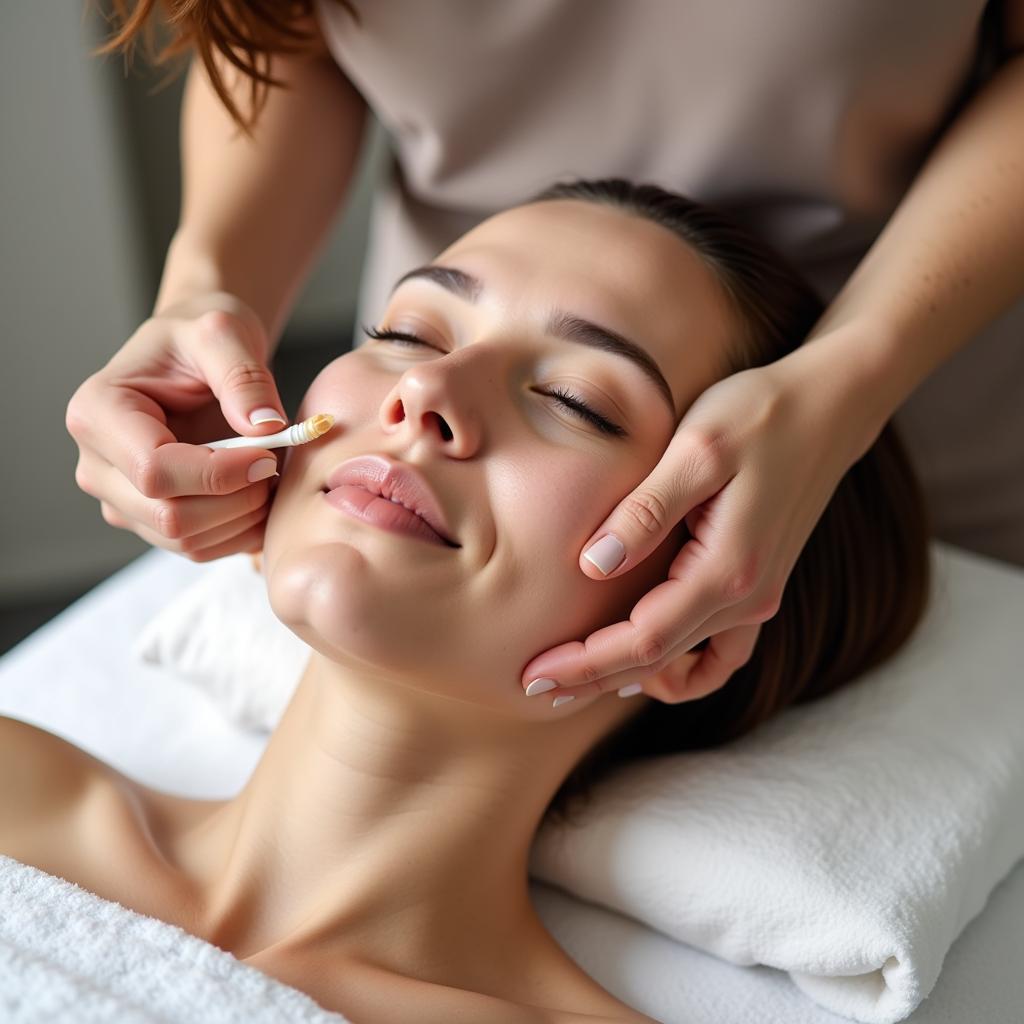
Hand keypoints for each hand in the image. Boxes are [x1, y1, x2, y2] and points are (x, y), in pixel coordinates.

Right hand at [67, 292, 289, 561]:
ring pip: (186, 541)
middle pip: (169, 516)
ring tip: (269, 475)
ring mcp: (122, 500)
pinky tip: (259, 494)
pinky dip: (240, 531)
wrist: (196, 357)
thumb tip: (264, 426)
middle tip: (274, 465)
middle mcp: (97, 466)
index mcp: (98, 413)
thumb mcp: (223, 333)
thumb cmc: (199, 337)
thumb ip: (244, 376)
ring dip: (243, 517)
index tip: (267, 454)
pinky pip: (200, 549)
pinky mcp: (151, 522)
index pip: (155, 471)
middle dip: (236, 499)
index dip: (220, 473)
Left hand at [520, 343, 880, 703]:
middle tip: (533, 685)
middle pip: (658, 661)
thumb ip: (645, 511)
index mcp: (729, 568)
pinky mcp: (759, 586)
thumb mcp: (696, 449)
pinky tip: (647, 660)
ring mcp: (758, 597)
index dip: (586, 662)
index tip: (534, 673)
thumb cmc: (760, 414)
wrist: (829, 406)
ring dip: (630, 675)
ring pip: (686, 662)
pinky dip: (682, 666)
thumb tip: (592, 565)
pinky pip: (721, 653)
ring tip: (576, 673)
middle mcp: (749, 597)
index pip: (644, 640)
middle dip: (593, 678)